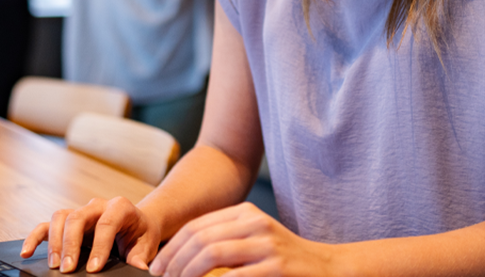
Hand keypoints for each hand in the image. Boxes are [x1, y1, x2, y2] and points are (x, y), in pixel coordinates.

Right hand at [21, 196, 161, 272]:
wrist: (138, 224)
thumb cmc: (140, 235)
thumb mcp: (146, 246)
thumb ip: (140, 257)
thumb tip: (140, 268)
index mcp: (120, 207)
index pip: (107, 223)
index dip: (99, 246)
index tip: (94, 269)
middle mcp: (98, 205)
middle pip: (78, 218)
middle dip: (71, 244)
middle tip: (67, 269)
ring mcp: (81, 211)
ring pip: (61, 218)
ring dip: (55, 242)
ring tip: (54, 266)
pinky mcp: (68, 221)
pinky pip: (47, 225)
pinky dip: (35, 237)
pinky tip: (27, 252)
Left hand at [151, 203, 332, 276]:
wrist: (328, 268)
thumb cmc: (285, 259)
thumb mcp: (255, 239)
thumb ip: (226, 241)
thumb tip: (181, 260)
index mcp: (246, 213)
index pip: (196, 227)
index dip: (171, 250)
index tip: (157, 270)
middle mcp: (255, 223)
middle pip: (199, 239)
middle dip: (173, 264)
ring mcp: (267, 244)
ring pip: (211, 253)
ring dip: (186, 274)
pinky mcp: (276, 267)